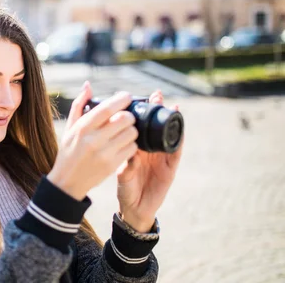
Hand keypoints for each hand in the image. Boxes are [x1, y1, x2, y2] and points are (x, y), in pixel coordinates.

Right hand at [48, 82, 138, 200]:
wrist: (67, 181)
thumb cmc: (68, 151)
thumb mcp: (70, 127)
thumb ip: (79, 105)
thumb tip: (88, 85)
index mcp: (82, 127)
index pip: (107, 108)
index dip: (121, 99)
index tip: (127, 96)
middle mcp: (93, 139)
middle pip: (124, 119)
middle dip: (130, 115)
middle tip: (128, 116)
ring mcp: (104, 153)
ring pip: (131, 134)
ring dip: (132, 130)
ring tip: (126, 130)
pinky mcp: (112, 165)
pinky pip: (132, 149)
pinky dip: (132, 144)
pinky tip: (125, 144)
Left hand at [117, 90, 183, 231]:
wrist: (135, 210)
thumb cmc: (125, 190)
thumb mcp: (122, 174)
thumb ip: (126, 164)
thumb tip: (129, 153)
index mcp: (135, 149)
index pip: (138, 127)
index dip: (138, 113)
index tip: (137, 97)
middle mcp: (149, 151)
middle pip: (154, 127)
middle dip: (156, 110)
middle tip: (157, 94)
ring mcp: (161, 159)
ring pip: (167, 135)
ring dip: (170, 121)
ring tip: (172, 105)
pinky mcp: (170, 168)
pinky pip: (176, 152)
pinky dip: (179, 141)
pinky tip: (181, 130)